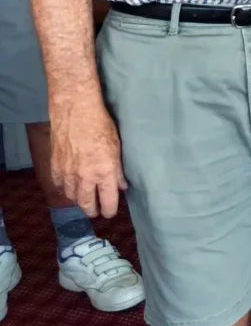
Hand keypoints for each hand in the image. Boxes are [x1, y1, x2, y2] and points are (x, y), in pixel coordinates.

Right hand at [49, 95, 124, 217]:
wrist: (75, 111)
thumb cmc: (101, 125)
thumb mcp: (117, 147)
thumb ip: (118, 170)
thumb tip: (121, 186)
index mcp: (104, 172)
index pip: (108, 202)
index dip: (109, 210)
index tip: (110, 213)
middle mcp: (85, 177)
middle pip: (86, 205)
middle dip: (92, 210)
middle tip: (95, 211)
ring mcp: (68, 173)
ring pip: (72, 197)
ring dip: (78, 200)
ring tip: (84, 198)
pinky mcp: (55, 167)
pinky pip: (59, 185)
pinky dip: (65, 188)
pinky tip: (69, 186)